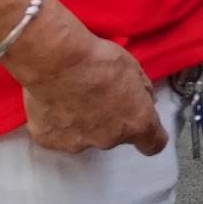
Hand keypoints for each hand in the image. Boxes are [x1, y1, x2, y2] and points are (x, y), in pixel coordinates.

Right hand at [4, 4, 168, 154]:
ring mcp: (77, 144)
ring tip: (69, 97)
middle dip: (109, 121)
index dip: (148, 135)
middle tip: (96, 96)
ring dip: (81, 122)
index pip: (153, 143)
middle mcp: (109, 140)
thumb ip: (142, 92)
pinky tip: (51, 102)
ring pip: (84, 137)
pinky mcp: (49, 140)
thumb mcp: (134, 69)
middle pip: (114, 136)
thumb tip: (146, 102)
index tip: (141, 124)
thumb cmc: (99, 59)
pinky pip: (56, 134)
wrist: (55, 60)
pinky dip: (55, 122)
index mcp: (136, 123)